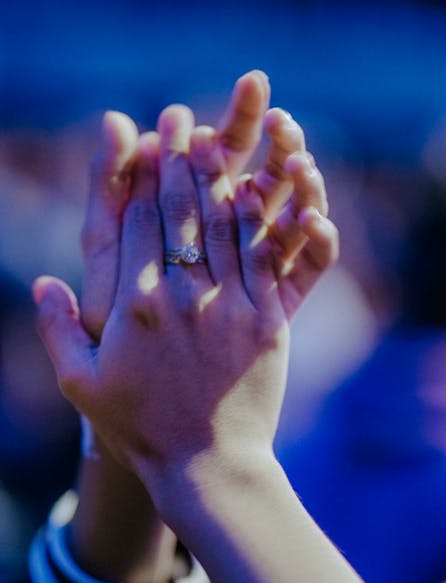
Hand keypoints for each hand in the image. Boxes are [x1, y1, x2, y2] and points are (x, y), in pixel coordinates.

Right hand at [32, 80, 336, 520]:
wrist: (208, 463)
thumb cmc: (139, 425)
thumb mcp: (82, 383)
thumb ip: (56, 329)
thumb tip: (41, 281)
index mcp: (135, 306)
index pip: (136, 222)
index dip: (140, 174)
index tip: (143, 138)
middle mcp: (183, 296)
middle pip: (180, 212)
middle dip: (180, 159)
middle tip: (182, 118)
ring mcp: (230, 305)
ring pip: (223, 224)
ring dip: (219, 176)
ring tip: (216, 140)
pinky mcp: (267, 320)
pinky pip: (263, 257)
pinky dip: (259, 218)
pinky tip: (256, 189)